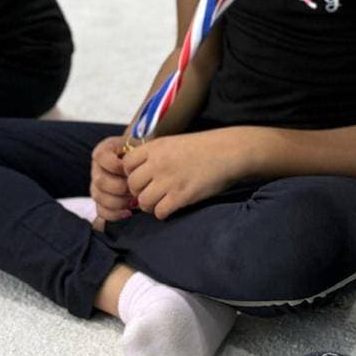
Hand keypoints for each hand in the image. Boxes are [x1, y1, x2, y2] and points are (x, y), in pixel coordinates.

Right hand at [89, 135, 135, 224]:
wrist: (145, 166)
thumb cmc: (144, 156)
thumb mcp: (142, 147)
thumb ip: (138, 153)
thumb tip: (135, 168)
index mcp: (105, 151)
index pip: (100, 156)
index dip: (114, 165)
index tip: (129, 169)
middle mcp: (97, 167)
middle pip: (99, 180)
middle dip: (119, 187)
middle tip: (135, 189)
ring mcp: (97, 185)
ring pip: (99, 197)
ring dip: (118, 202)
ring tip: (135, 201)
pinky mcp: (101, 201)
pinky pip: (101, 210)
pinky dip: (115, 214)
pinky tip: (129, 212)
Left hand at [120, 130, 241, 219]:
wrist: (228, 152)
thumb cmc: (204, 148)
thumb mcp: (174, 142)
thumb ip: (155, 154)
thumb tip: (139, 172)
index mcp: (155, 147)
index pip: (126, 164)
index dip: (131, 173)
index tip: (142, 177)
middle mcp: (158, 163)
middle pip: (132, 185)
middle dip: (139, 192)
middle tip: (150, 192)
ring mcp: (169, 180)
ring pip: (143, 202)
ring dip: (150, 205)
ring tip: (160, 202)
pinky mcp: (181, 196)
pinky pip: (160, 212)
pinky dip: (163, 212)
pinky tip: (171, 207)